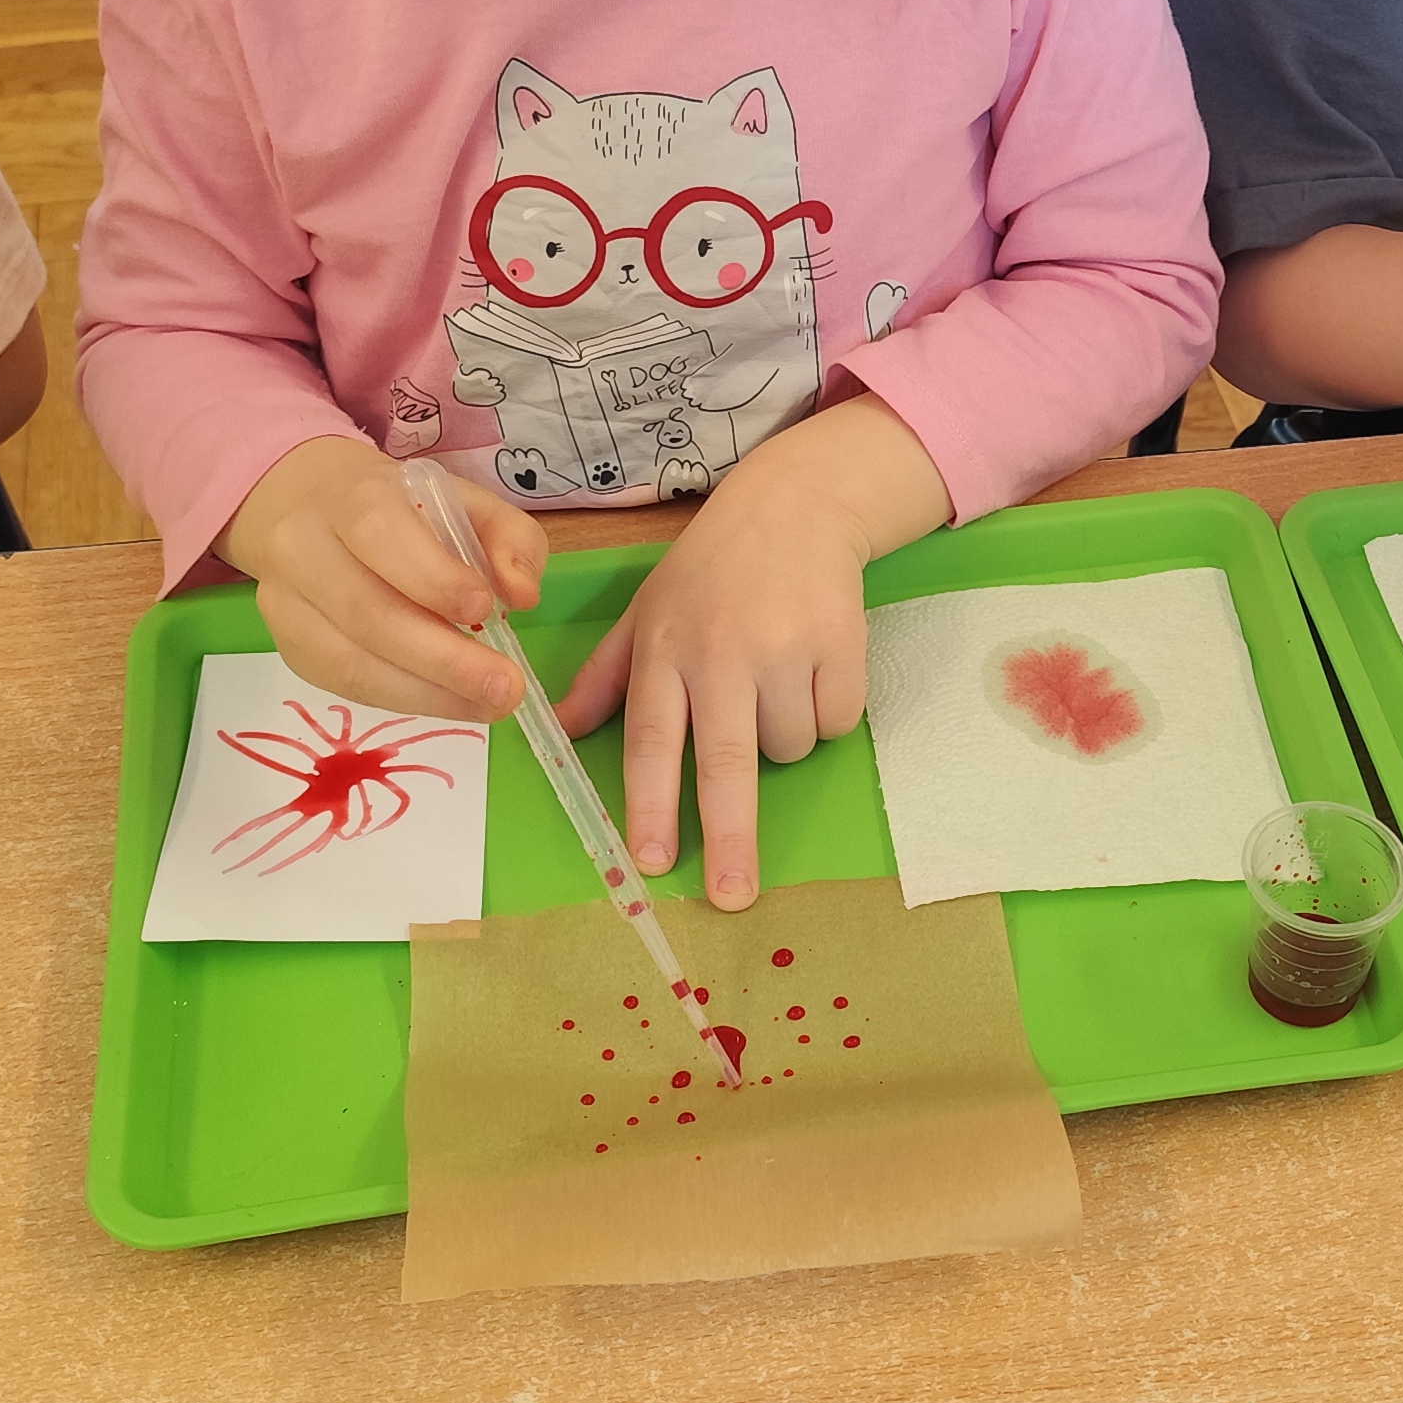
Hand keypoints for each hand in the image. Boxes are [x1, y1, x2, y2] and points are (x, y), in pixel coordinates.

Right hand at [221, 437, 530, 719]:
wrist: (310, 508)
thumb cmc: (403, 509)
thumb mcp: (465, 501)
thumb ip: (508, 537)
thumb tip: (521, 595)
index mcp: (349, 495)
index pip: (379, 534)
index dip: (431, 577)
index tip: (485, 609)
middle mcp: (302, 547)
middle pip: (366, 612)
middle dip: (443, 659)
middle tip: (504, 686)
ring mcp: (286, 603)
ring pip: (349, 662)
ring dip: (427, 693)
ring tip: (487, 705)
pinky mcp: (289, 647)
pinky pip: (344, 685)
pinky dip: (403, 700)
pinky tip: (449, 702)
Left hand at [553, 399, 950, 909]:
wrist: (794, 505)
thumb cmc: (709, 570)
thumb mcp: (645, 612)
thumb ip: (604, 677)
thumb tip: (561, 734)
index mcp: (664, 649)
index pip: (653, 739)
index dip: (652, 805)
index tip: (651, 862)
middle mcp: (721, 651)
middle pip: (726, 762)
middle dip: (728, 837)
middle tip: (732, 896)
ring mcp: (785, 647)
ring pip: (787, 748)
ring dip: (782, 739)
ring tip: (772, 682)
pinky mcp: (841, 644)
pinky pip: (836, 722)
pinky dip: (827, 713)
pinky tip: (812, 668)